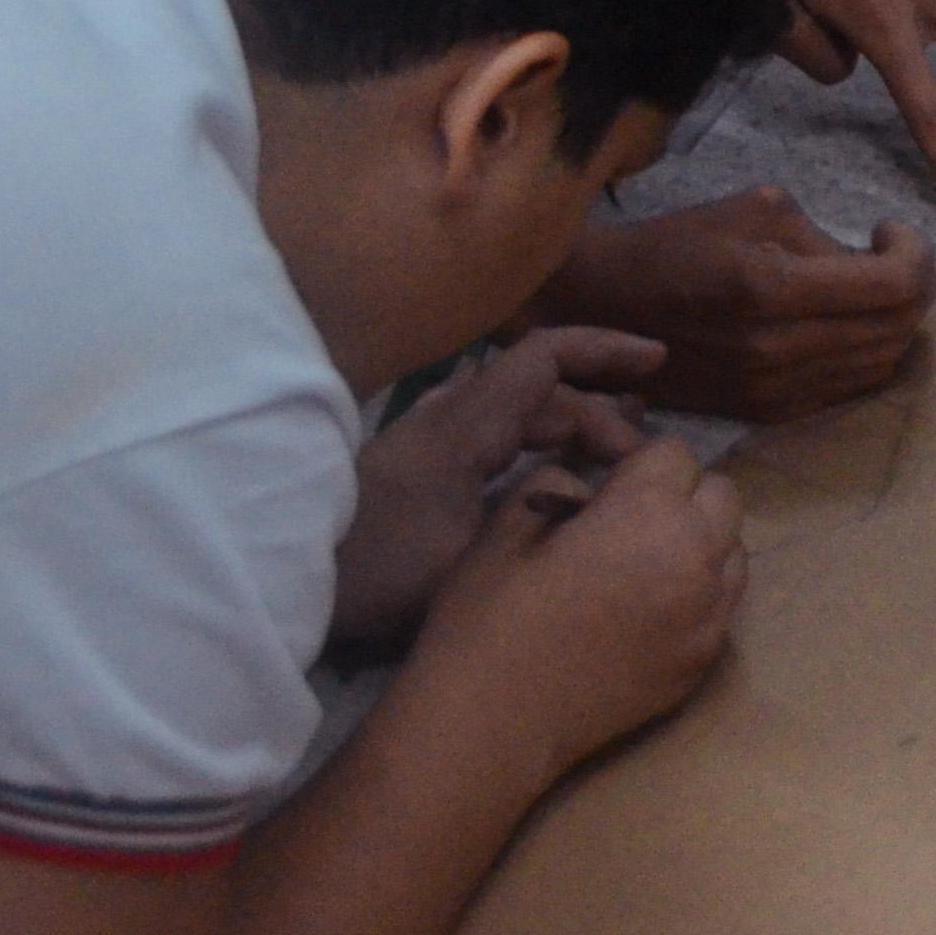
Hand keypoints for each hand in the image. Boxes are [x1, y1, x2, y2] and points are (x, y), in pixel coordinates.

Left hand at [328, 327, 660, 654]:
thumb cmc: (373, 575)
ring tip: (610, 439)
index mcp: (465, 428)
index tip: (656, 368)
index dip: (604, 352)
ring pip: (509, 405)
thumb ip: (535, 519)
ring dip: (562, 416)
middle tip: (641, 449)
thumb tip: (592, 497)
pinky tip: (536, 452)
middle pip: (536, 386)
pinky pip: (483, 424)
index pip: (544, 359)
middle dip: (597, 406)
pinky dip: (525, 429)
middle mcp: (445, 418)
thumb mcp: (465, 561)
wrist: (278, 583)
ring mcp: (423, 438)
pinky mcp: (409, 465)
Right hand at [405, 437, 747, 785]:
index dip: (639, 464)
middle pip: (721, 496)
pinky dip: (699, 594)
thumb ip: (559, 482)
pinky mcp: (704, 662)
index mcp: (649, 512)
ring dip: (700, 543)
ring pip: (733, 550)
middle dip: (682, 496)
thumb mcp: (509, 524)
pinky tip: (648, 612)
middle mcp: (697, 557)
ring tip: (642, 566)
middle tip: (628, 522)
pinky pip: (723, 605)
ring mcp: (709, 615)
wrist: (492, 723)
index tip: (607, 488)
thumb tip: (591, 485)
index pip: (676, 453)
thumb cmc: (490, 615)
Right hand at [538, 189, 935, 421]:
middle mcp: (777, 350)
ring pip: (881, 363)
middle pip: (899, 327)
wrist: (599, 309)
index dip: (916, 253)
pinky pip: (848, 388)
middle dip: (915, 284)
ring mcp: (772, 390)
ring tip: (871, 287)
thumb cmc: (676, 245)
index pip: (894, 285)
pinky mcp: (764, 413)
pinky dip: (866, 352)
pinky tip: (844, 323)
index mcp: (772, 289)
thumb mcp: (755, 210)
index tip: (889, 230)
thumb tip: (872, 262)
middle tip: (893, 255)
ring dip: (895, 322)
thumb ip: (824, 237)